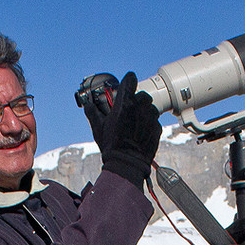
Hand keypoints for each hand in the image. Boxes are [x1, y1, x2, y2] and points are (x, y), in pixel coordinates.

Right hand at [84, 71, 159, 186]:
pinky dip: (150, 125)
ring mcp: (150, 117)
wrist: (127, 164)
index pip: (130, 79)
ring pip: (150, 108)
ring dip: (145, 112)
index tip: (128, 82)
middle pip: (142, 95)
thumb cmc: (112, 146)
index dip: (129, 80)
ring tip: (136, 123)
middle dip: (137, 100)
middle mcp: (139, 107)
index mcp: (124, 103)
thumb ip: (93, 114)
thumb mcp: (98, 129)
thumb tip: (87, 106)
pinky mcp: (157, 128)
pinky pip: (155, 121)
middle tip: (130, 109)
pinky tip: (141, 133)